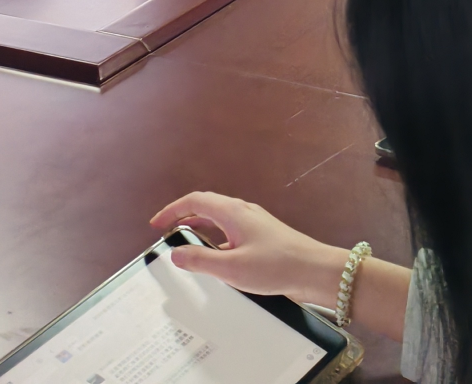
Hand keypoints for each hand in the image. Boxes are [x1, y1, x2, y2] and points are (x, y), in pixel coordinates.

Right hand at [149, 191, 347, 308]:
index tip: (156, 224)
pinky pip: (232, 231)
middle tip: (166, 232)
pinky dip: (216, 239)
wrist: (314, 270)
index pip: (195, 201)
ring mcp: (255, 223)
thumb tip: (176, 254)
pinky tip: (217, 258)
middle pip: (207, 206)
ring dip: (200, 227)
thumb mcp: (232, 268)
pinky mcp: (263, 236)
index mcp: (233, 213)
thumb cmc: (277, 265)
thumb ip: (201, 261)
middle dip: (183, 216)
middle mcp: (243, 212)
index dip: (172, 210)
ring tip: (185, 245)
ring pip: (220, 219)